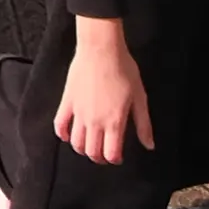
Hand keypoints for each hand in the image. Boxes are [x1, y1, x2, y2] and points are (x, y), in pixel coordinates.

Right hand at [56, 23, 154, 164]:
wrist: (101, 49)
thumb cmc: (123, 70)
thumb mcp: (140, 97)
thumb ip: (143, 124)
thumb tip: (149, 145)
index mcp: (114, 121)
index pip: (111, 153)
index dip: (114, 159)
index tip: (118, 156)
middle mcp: (95, 121)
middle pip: (92, 152)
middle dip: (99, 158)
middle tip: (104, 153)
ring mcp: (78, 112)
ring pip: (76, 142)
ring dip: (82, 149)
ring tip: (89, 145)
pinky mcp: (67, 102)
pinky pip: (60, 124)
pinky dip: (62, 134)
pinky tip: (66, 136)